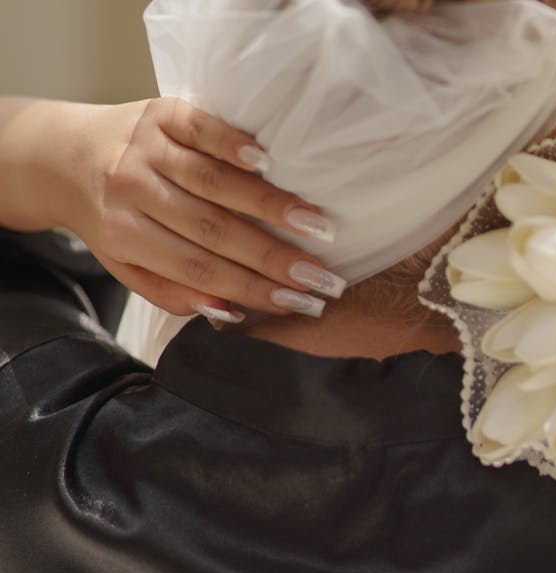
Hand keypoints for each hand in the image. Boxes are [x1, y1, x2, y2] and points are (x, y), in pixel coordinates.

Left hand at [66, 97, 344, 318]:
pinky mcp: (161, 112)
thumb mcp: (129, 268)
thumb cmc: (112, 222)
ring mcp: (147, 148)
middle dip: (273, 256)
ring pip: (214, 182)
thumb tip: (228, 310)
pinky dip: (232, 143)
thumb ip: (174, 293)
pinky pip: (201, 127)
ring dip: (270, 204)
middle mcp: (132, 191)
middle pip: (213, 230)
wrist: (69, 157)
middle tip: (319, 274)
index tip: (297, 302)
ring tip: (315, 224)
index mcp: (124, 236)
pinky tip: (267, 161)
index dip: (251, 288)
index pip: (199, 270)